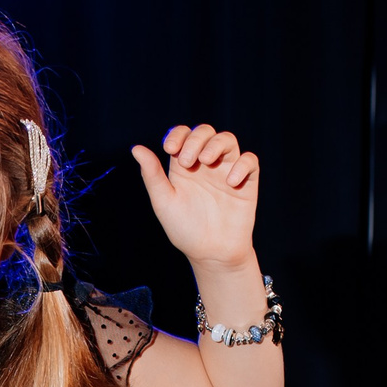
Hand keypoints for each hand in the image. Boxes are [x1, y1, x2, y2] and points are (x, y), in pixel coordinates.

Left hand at [130, 124, 259, 268]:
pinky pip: (250, 161)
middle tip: (187, 162)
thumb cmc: (185, 229)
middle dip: (195, 139)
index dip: (177, 134)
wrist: (211, 254)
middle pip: (205, 132)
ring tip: (206, 161)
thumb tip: (136, 148)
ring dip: (216, 144)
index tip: (170, 149)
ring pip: (227, 140)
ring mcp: (226, 171)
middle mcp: (205, 164)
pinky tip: (230, 182)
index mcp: (184, 166)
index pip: (182, 135)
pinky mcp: (246, 182)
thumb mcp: (164, 202)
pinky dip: (242, 165)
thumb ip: (152, 175)